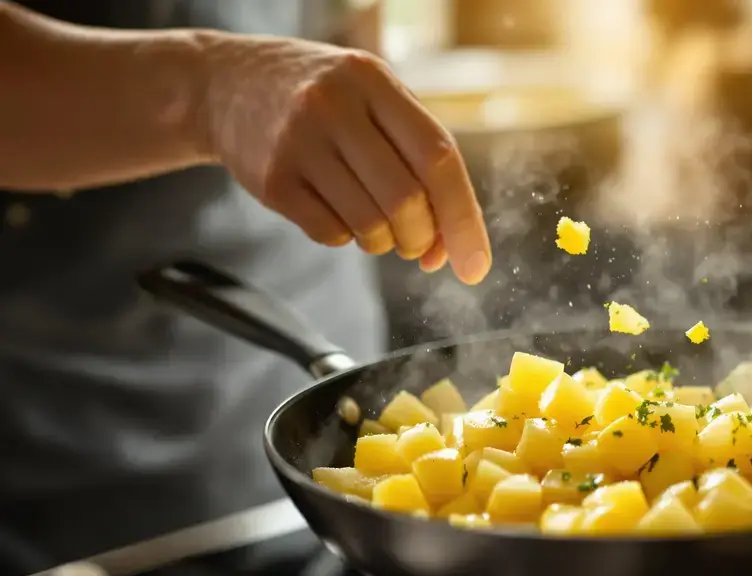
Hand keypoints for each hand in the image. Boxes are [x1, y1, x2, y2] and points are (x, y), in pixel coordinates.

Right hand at [196, 34, 489, 283]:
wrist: (226, 85)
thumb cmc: (325, 101)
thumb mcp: (374, 101)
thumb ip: (420, 161)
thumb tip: (449, 248)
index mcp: (375, 82)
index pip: (439, 160)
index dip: (464, 220)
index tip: (475, 267)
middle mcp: (335, 106)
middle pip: (406, 201)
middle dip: (421, 239)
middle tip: (416, 243)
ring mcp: (299, 142)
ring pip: (370, 225)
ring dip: (384, 242)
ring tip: (373, 220)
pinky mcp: (272, 180)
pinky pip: (331, 235)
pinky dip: (346, 238)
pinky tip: (335, 210)